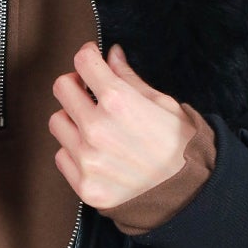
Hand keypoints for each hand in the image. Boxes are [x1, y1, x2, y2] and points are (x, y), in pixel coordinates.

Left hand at [48, 42, 196, 209]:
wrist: (190, 193)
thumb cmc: (181, 145)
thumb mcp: (162, 103)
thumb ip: (128, 77)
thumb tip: (111, 54)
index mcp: (118, 102)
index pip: (82, 62)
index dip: (87, 55)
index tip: (91, 59)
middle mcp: (97, 129)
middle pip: (62, 88)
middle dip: (75, 84)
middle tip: (88, 92)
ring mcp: (88, 159)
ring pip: (58, 122)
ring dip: (72, 119)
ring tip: (95, 127)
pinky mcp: (84, 185)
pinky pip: (62, 156)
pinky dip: (74, 151)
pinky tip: (96, 153)